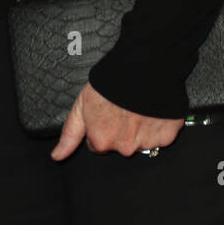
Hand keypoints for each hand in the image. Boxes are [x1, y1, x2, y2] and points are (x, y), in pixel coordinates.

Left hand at [50, 81, 184, 159]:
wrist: (142, 68)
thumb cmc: (109, 83)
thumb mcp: (81, 105)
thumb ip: (70, 134)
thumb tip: (57, 157)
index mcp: (102, 141)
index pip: (99, 144)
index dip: (101, 127)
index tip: (106, 112)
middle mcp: (124, 148)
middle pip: (120, 144)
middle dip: (120, 130)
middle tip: (122, 107)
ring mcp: (146, 143)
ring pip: (140, 141)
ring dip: (139, 128)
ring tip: (138, 106)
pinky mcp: (166, 137)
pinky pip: (160, 136)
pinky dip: (157, 125)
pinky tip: (152, 109)